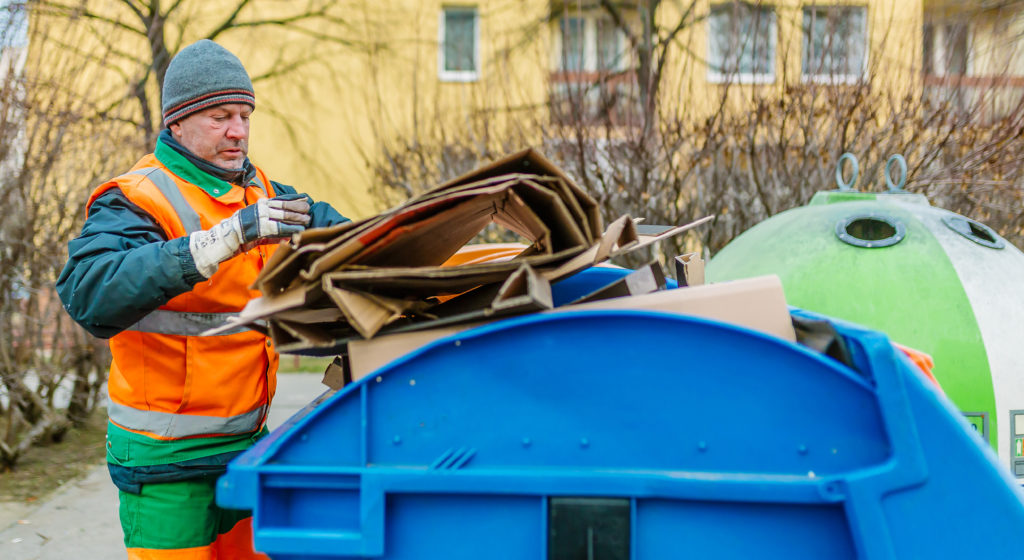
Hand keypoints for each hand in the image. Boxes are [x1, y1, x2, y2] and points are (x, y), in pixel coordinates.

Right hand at [189, 194, 310, 277]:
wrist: (223, 240)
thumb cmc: (241, 235)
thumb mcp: (258, 228)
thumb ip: (272, 228)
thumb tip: (288, 231)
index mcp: (259, 205)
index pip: (280, 199)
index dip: (294, 199)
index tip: (305, 198)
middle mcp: (260, 208)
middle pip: (283, 206)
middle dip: (298, 208)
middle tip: (309, 209)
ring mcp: (259, 217)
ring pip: (282, 216)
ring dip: (296, 218)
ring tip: (307, 220)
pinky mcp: (258, 228)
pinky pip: (277, 228)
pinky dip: (288, 230)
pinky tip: (298, 231)